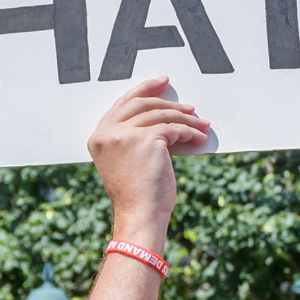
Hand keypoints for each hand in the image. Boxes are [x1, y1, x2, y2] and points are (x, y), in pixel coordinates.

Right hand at [87, 77, 209, 246]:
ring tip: (201, 124)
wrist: (140, 215)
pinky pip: (173, 128)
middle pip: (142, 104)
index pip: (122, 104)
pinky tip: (198, 138)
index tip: (162, 84)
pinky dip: (189, 132)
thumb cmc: (136, 194)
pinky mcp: (146, 139)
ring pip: (162, 115)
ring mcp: (125, 134)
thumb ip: (131, 137)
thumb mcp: (125, 161)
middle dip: (168, 101)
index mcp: (98, 136)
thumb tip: (162, 117)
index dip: (144, 91)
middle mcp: (108, 132)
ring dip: (186, 119)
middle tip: (189, 105)